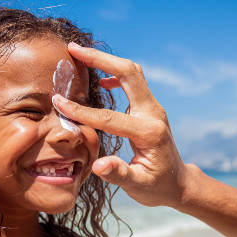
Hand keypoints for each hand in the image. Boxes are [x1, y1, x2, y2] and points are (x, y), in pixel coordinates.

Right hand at [53, 43, 191, 207]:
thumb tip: (98, 165)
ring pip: (132, 72)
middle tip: (72, 48)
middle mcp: (154, 113)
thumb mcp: (138, 187)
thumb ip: (118, 174)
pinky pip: (133, 81)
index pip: (110, 118)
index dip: (82, 111)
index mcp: (149, 133)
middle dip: (100, 59)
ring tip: (79, 54)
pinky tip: (100, 81)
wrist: (178, 184)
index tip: (58, 102)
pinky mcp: (149, 107)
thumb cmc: (157, 188)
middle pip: (128, 73)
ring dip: (107, 60)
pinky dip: (115, 73)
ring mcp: (153, 108)